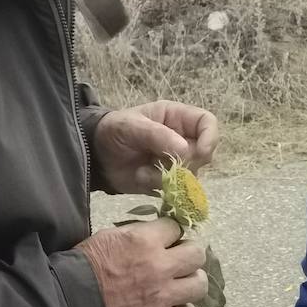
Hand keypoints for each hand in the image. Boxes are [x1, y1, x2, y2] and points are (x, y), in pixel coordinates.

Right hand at [76, 218, 207, 306]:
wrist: (69, 300)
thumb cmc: (84, 265)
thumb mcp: (110, 236)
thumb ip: (138, 235)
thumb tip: (156, 237)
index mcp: (145, 240)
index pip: (176, 227)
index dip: (171, 233)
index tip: (166, 240)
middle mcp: (160, 266)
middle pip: (197, 254)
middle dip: (189, 255)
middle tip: (179, 261)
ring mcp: (162, 296)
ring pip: (199, 286)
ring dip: (191, 283)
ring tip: (181, 285)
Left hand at [93, 100, 218, 193]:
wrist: (96, 156)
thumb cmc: (114, 131)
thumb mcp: (131, 126)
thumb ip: (157, 135)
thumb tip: (185, 149)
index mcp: (177, 118)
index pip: (207, 123)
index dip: (210, 137)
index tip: (200, 153)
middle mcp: (182, 139)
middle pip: (204, 153)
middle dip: (185, 162)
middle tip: (160, 161)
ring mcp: (176, 162)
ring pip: (191, 174)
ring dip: (168, 175)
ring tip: (143, 170)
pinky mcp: (167, 180)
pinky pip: (176, 189)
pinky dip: (159, 186)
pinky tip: (141, 177)